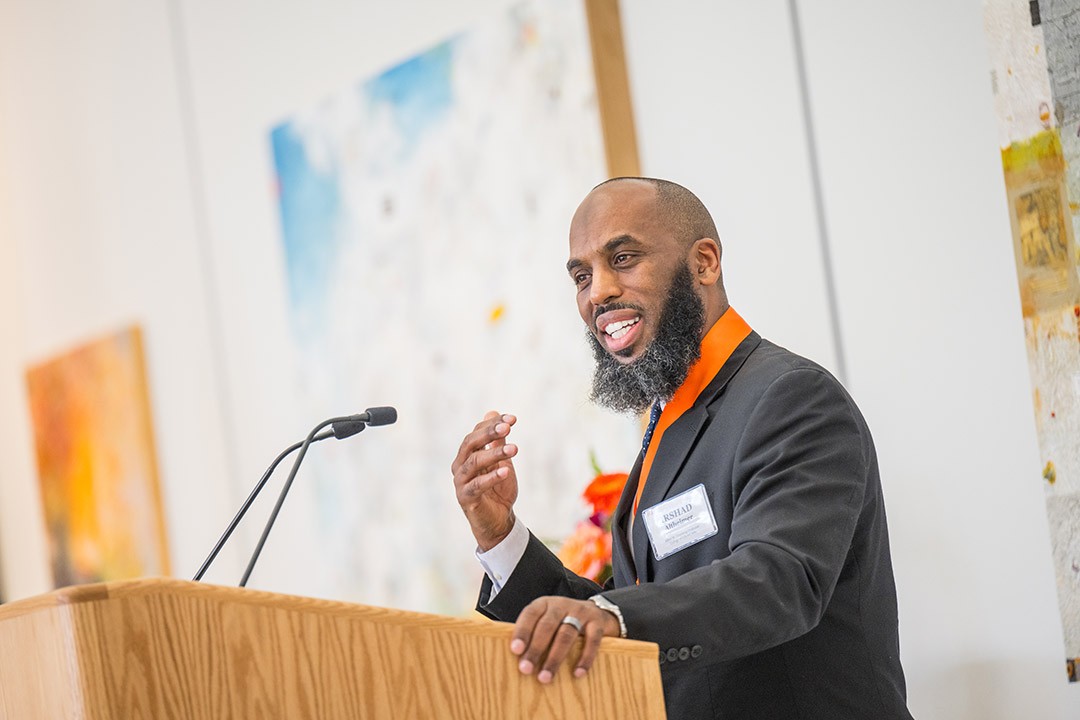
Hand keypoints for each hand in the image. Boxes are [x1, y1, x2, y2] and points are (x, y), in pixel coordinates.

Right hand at [451, 411, 519, 550]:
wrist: (498, 521)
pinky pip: (477, 486)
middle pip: (470, 444)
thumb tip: (493, 412)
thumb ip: (497, 441)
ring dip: (494, 454)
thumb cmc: (498, 489)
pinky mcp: (466, 498)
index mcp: (467, 454)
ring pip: (474, 462)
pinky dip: (491, 478)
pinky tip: (506, 471)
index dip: (492, 424)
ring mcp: (461, 482)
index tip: (512, 419)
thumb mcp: (501, 461)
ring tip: (514, 448)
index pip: (476, 433)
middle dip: (489, 433)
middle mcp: (460, 465)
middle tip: (508, 427)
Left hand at [511, 596, 620, 682]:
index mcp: (545, 604)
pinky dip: (585, 658)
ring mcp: (581, 612)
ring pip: (566, 634)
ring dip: (555, 658)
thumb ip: (535, 633)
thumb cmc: (564, 621)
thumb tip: (519, 659)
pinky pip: (592, 641)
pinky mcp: (598, 623)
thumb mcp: (548, 620)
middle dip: (536, 648)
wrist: (597, 611)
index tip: (515, 650)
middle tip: (526, 669)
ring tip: (545, 677)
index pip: (530, 614)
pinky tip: (577, 673)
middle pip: (547, 626)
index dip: (522, 631)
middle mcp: (562, 605)